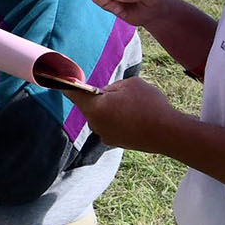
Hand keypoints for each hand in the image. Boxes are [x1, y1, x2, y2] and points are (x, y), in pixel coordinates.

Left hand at [53, 72, 185, 151]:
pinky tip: (138, 117)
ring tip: (135, 106)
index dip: (67, 85)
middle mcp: (96, 125)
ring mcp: (106, 136)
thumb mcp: (130, 84)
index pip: (74, 94)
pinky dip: (121, 120)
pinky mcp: (118, 143)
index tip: (57, 80)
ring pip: (104, 116)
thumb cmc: (148, 105)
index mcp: (94, 108)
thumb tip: (108, 95)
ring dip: (112, 110)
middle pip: (92, 106)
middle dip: (102, 99)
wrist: (168, 133)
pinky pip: (114, 126)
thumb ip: (113, 87)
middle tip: (122, 94)